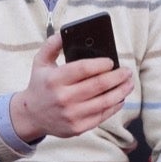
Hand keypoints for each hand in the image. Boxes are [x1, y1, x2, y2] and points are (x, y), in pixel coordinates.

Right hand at [9, 33, 132, 142]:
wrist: (31, 115)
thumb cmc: (40, 85)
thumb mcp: (40, 62)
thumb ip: (52, 45)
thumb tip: (65, 33)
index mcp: (54, 80)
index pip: (84, 69)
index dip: (101, 64)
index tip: (111, 61)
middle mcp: (63, 98)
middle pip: (98, 85)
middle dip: (118, 76)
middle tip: (127, 71)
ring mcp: (71, 115)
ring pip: (104, 102)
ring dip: (121, 91)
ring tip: (129, 83)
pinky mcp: (77, 128)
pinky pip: (102, 116)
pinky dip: (114, 106)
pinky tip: (120, 98)